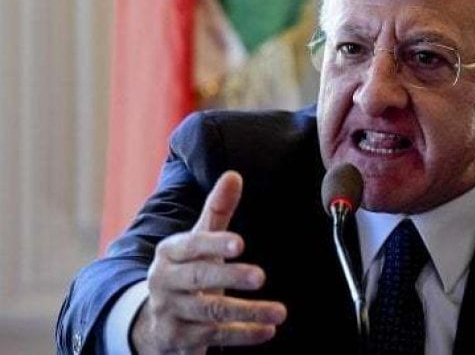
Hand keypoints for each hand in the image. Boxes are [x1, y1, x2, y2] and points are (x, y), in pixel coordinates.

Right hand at [132, 171, 286, 353]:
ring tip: (279, 312)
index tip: (240, 243)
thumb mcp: (198, 239)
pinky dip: (243, 334)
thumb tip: (234, 175)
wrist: (155, 321)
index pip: (192, 245)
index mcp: (169, 252)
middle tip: (261, 276)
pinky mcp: (180, 339)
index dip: (215, 243)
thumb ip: (217, 209)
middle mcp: (165, 282)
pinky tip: (268, 330)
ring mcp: (171, 312)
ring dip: (247, 312)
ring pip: (211, 312)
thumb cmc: (187, 269)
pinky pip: (215, 336)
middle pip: (199, 278)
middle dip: (230, 277)